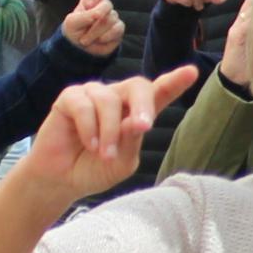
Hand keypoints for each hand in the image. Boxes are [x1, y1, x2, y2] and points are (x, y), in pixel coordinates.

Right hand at [17, 68, 198, 204]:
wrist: (61, 180)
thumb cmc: (95, 169)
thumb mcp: (122, 161)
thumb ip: (131, 140)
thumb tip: (136, 121)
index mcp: (137, 112)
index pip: (159, 92)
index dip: (175, 82)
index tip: (191, 72)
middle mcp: (118, 98)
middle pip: (138, 85)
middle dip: (143, 105)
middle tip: (143, 126)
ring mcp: (93, 94)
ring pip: (109, 101)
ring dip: (108, 131)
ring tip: (103, 154)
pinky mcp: (70, 98)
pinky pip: (83, 105)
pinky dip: (88, 128)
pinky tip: (88, 144)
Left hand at [59, 0, 124, 58]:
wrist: (79, 50)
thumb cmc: (74, 32)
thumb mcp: (72, 22)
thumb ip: (86, 15)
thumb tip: (100, 14)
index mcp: (91, 0)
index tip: (88, 6)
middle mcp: (103, 7)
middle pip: (107, 4)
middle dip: (94, 19)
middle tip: (83, 30)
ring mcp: (112, 18)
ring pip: (111, 19)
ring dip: (96, 32)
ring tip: (86, 40)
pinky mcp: (118, 29)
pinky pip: (117, 29)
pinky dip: (106, 37)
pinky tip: (99, 40)